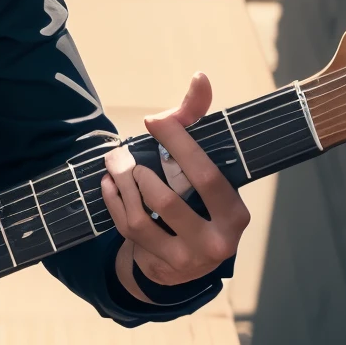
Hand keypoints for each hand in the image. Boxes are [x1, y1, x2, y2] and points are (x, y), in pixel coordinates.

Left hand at [100, 72, 250, 301]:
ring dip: (122, 186)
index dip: (179, 145)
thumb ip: (197, 120)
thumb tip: (200, 77)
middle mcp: (217, 242)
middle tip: (122, 151)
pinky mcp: (160, 267)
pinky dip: (114, 204)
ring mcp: (187, 259)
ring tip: (115, 165)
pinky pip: (129, 231)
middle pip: (170, 200)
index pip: (207, 176)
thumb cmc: (197, 198)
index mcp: (235, 213)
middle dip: (140, 170)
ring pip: (143, 217)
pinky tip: (110, 184)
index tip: (153, 121)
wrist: (185, 259)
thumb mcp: (202, 163)